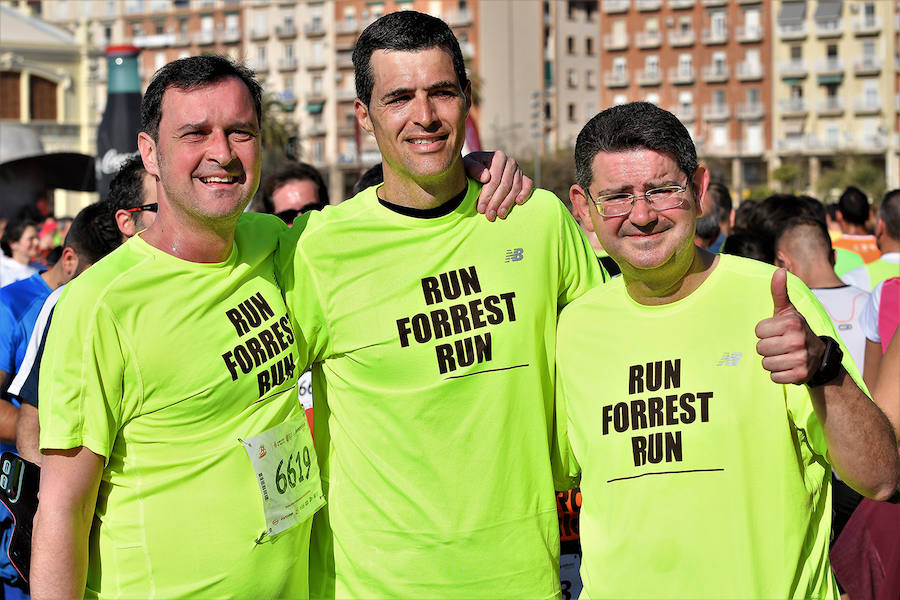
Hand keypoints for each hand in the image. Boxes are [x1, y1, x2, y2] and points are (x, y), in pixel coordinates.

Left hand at [463, 151, 533, 221]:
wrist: (480, 168)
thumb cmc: (472, 169)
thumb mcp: (467, 166)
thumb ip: (474, 169)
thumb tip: (486, 177)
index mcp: (498, 157)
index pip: (494, 179)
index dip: (487, 195)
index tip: (481, 209)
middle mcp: (510, 162)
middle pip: (505, 185)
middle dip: (496, 202)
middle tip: (489, 216)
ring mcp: (518, 170)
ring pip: (515, 188)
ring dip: (508, 203)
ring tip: (500, 215)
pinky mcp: (524, 177)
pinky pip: (528, 185)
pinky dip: (525, 193)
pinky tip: (518, 202)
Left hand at [755, 269, 824, 383]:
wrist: (819, 357)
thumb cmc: (796, 330)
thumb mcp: (788, 311)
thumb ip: (780, 292)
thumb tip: (780, 270)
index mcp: (792, 323)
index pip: (758, 331)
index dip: (764, 333)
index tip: (776, 332)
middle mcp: (797, 340)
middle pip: (760, 348)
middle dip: (767, 348)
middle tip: (780, 345)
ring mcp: (800, 359)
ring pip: (765, 364)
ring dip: (772, 361)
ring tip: (784, 356)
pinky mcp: (800, 376)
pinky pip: (774, 377)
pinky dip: (778, 374)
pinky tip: (788, 367)